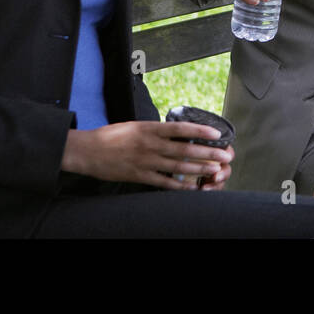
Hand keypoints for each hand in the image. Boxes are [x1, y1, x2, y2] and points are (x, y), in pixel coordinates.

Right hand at [61, 121, 231, 190]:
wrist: (88, 151)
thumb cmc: (112, 136)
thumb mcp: (136, 126)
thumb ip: (155, 130)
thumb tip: (176, 132)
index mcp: (150, 129)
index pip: (180, 128)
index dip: (200, 131)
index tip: (217, 134)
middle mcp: (150, 145)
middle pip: (185, 149)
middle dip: (207, 153)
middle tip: (225, 156)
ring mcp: (146, 162)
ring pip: (178, 166)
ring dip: (199, 168)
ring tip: (215, 170)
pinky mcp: (140, 176)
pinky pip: (164, 182)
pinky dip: (180, 186)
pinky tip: (193, 187)